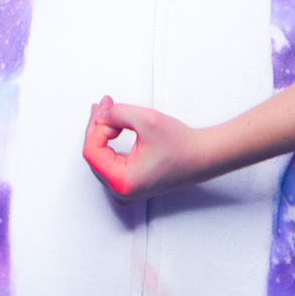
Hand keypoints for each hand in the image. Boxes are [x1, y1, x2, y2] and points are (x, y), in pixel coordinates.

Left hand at [82, 96, 208, 202]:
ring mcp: (123, 190)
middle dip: (98, 125)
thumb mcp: (147, 120)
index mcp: (122, 182)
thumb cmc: (181, 145)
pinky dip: (108, 141)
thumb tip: (101, 115)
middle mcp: (120, 192)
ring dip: (102, 131)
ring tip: (106, 110)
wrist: (202, 156)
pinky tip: (110, 126)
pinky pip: (108, 161)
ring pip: (100, 157)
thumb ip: (117, 113)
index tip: (109, 109)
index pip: (92, 151)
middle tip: (106, 104)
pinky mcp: (129, 184)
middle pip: (94, 154)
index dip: (97, 125)